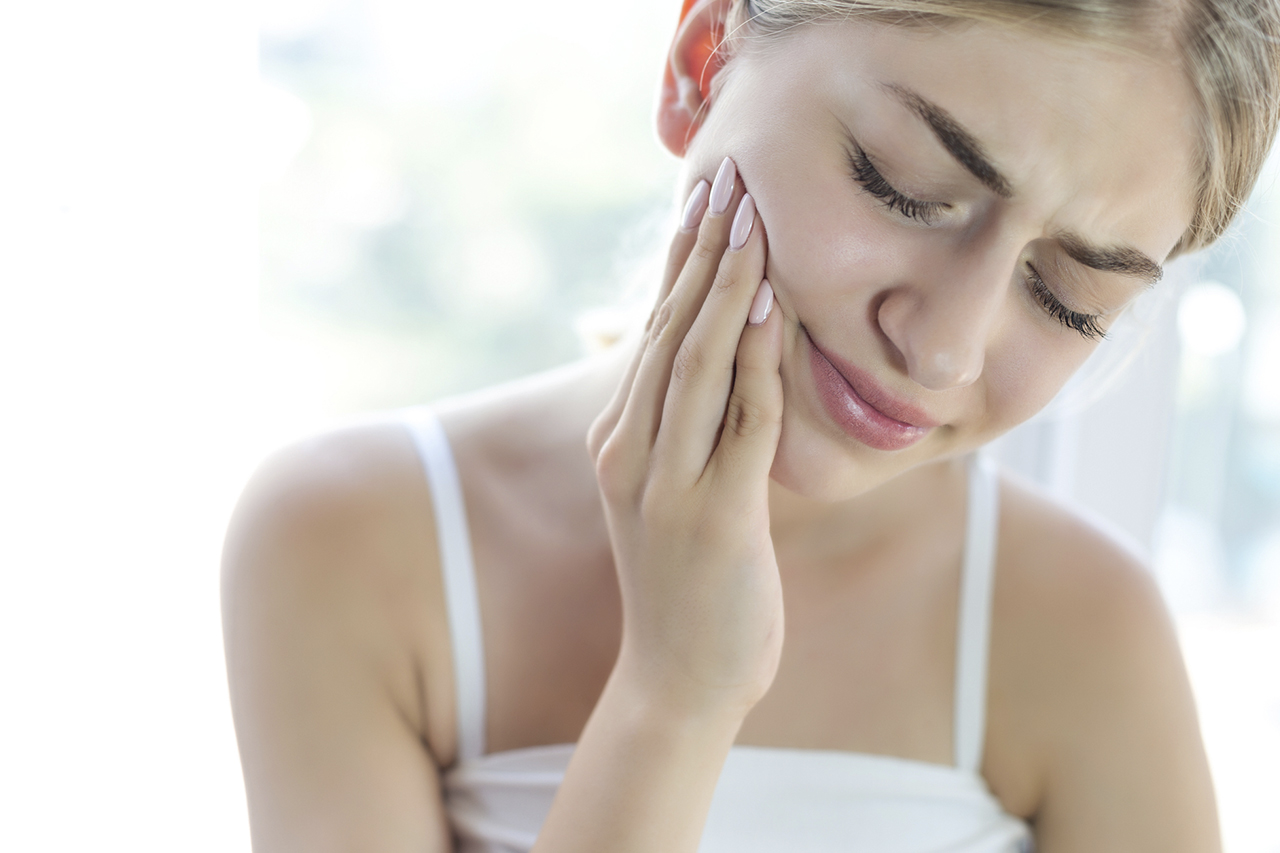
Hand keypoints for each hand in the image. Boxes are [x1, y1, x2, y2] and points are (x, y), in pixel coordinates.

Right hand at [587, 156, 782, 718]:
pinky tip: (774, 311)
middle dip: (703, 255)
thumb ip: (692, 429)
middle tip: (729, 183)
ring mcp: (664, 483)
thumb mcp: (678, 494)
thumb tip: (725, 365)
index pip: (654, 334)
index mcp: (621, 440)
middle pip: (669, 333)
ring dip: (726, 289)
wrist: (681, 678)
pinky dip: (757, 363)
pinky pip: (739, 423)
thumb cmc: (692, 585)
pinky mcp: (709, 515)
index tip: (706, 203)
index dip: (682, 266)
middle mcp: (630, 451)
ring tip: (751, 223)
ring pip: (697, 365)